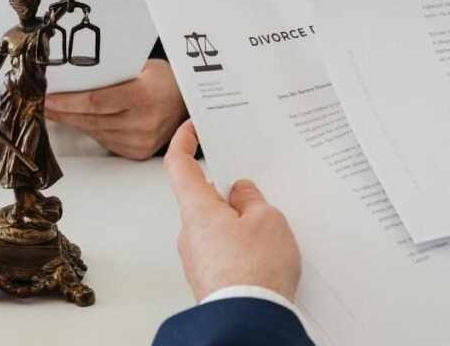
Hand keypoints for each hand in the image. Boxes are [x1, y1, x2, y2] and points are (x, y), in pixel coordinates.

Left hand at [44, 59, 186, 159]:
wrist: (186, 102)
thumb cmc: (162, 80)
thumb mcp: (139, 67)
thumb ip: (109, 74)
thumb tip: (72, 77)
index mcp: (143, 97)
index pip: (95, 101)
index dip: (67, 102)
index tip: (48, 98)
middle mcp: (143, 123)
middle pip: (90, 119)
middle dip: (63, 112)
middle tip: (44, 104)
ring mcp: (141, 141)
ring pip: (94, 132)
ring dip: (72, 121)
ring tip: (56, 111)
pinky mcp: (137, 152)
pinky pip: (104, 140)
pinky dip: (89, 130)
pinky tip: (78, 120)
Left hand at [164, 120, 301, 302]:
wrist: (248, 321)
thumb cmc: (254, 274)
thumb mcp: (267, 221)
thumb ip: (252, 200)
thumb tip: (242, 194)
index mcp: (197, 208)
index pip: (179, 164)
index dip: (183, 141)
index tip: (191, 127)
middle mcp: (189, 232)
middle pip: (204, 198)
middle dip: (231, 193)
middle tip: (257, 193)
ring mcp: (197, 257)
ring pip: (217, 226)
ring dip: (239, 223)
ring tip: (270, 232)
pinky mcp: (209, 277)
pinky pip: (224, 250)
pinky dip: (241, 246)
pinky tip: (265, 255)